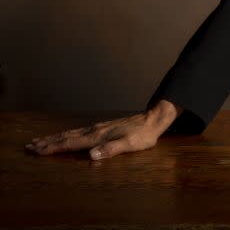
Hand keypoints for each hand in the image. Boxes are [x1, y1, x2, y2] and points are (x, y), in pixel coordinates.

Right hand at [24, 99, 182, 160]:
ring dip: (55, 138)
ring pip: (71, 133)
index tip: (37, 150)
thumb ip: (110, 150)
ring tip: (41, 140)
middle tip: (30, 146)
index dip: (53, 148)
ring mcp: (98, 128)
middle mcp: (94, 130)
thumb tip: (91, 155)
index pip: (71, 144)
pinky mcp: (102, 127)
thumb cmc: (142, 135)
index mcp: (98, 136)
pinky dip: (67, 134)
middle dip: (48, 142)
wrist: (152, 120)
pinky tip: (66, 135)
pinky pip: (79, 132)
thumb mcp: (129, 145)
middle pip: (66, 137)